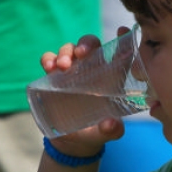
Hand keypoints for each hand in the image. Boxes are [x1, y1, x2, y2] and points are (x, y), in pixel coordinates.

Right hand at [39, 30, 130, 155]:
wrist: (73, 141)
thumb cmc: (96, 131)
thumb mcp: (106, 132)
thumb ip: (112, 129)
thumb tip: (111, 124)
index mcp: (110, 77)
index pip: (119, 53)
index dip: (123, 39)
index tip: (123, 30)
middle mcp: (92, 70)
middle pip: (91, 45)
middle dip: (86, 44)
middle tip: (82, 54)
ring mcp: (72, 71)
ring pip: (69, 49)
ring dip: (66, 52)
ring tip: (63, 66)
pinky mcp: (54, 77)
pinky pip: (49, 60)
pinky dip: (48, 58)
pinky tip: (49, 67)